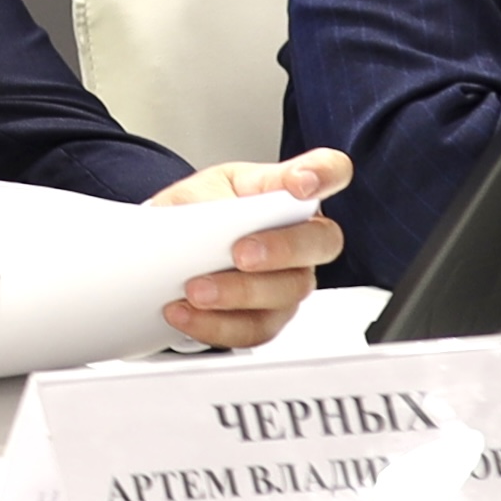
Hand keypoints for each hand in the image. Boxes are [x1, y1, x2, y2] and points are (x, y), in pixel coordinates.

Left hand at [151, 151, 350, 348]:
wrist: (171, 252)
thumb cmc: (196, 213)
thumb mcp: (192, 194)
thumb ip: (205, 203)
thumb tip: (205, 226)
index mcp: (284, 191)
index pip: (328, 171)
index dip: (325, 175)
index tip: (301, 184)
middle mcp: (300, 236)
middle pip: (321, 242)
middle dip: (281, 249)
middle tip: (240, 254)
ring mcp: (291, 279)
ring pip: (288, 292)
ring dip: (238, 293)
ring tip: (195, 290)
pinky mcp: (271, 317)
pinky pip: (256, 328)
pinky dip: (217, 324)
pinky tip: (187, 313)